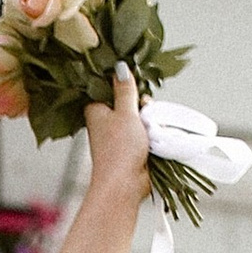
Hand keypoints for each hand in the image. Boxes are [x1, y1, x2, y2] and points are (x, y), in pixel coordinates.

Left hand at [81, 60, 145, 201]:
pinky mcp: (130, 146)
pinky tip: (155, 135)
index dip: (125, 84)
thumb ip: (125, 90)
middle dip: (141, 104)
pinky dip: (151, 132)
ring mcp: (118, 135)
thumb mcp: (125, 113)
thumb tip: (120, 67)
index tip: (136, 84)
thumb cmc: (119, 151)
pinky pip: (144, 131)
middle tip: (145, 109)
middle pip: (128, 100)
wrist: (125, 185)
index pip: (110, 86)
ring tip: (150, 127)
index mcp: (96, 110)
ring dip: (149, 119)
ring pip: (139, 116)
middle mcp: (105, 121)